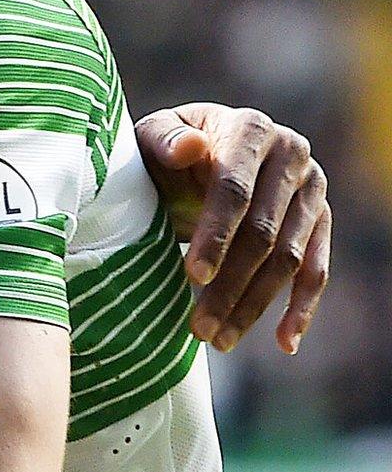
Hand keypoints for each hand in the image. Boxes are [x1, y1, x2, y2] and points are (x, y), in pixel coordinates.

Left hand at [133, 103, 330, 353]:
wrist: (194, 152)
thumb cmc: (165, 148)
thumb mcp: (152, 137)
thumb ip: (164, 139)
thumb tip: (190, 148)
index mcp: (251, 129)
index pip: (235, 189)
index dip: (215, 234)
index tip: (191, 276)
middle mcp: (292, 154)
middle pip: (263, 232)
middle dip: (229, 285)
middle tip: (198, 328)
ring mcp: (311, 189)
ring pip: (287, 259)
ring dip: (254, 304)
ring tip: (218, 340)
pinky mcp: (320, 220)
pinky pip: (315, 270)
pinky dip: (302, 309)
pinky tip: (285, 343)